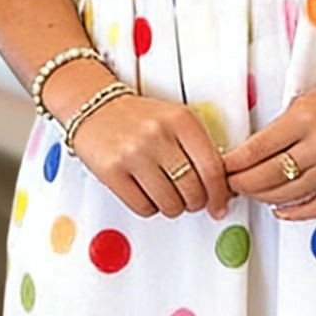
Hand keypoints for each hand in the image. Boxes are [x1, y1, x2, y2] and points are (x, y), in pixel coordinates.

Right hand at [69, 92, 231, 219]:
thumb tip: (221, 189)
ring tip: (166, 193)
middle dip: (196, 202)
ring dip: (173, 207)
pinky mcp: (112, 172)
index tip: (219, 205)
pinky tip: (146, 192)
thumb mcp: (176, 121)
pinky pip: (144, 208)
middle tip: (190, 199)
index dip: (220, 195)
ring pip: (170, 204)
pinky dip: (150, 207)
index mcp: (181, 120)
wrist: (94, 107)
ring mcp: (133, 154)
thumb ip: (200, 149)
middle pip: (193, 191)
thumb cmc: (140, 119)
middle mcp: (158, 135)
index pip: (212, 169)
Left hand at [223, 66, 315, 220]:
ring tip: (251, 194)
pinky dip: (297, 212)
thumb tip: (251, 153)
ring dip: (264, 197)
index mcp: (306, 116)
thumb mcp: (308, 98)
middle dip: (242, 183)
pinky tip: (281, 210)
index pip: (257, 150)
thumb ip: (282, 127)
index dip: (234, 164)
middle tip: (230, 184)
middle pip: (269, 176)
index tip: (222, 168)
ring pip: (291, 193)